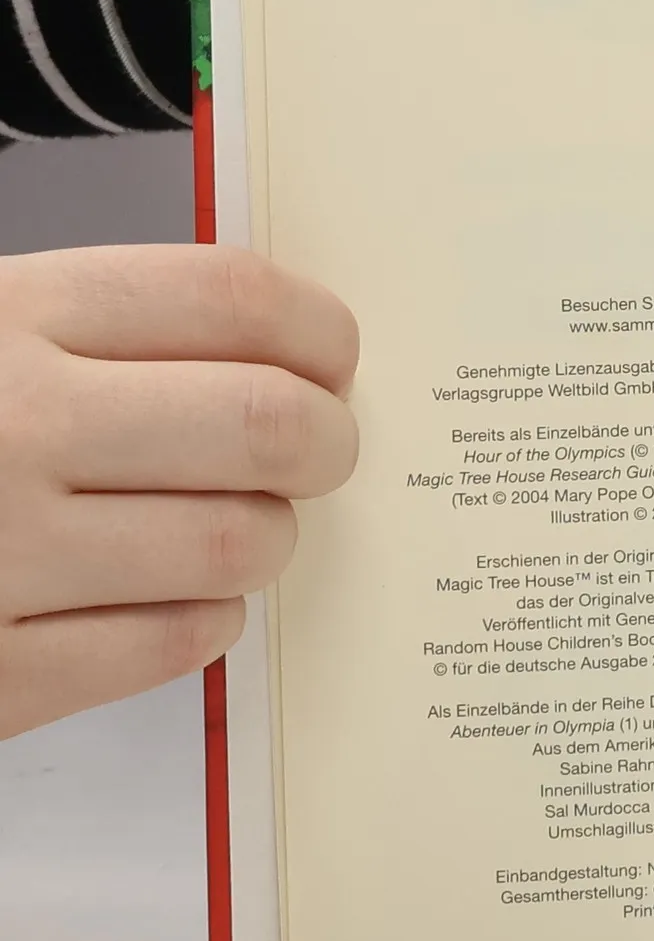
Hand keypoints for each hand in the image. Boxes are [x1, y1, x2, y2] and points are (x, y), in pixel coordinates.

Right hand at [0, 245, 358, 739]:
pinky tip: (174, 598)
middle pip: (266, 422)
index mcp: (7, 315)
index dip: (320, 329)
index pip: (231, 297)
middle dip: (326, 441)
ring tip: (235, 526)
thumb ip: (101, 331)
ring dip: (267, 537)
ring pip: (239, 542)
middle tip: (319, 451)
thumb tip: (286, 352)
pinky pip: (172, 643)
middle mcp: (8, 424)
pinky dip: (202, 621)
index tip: (334, 359)